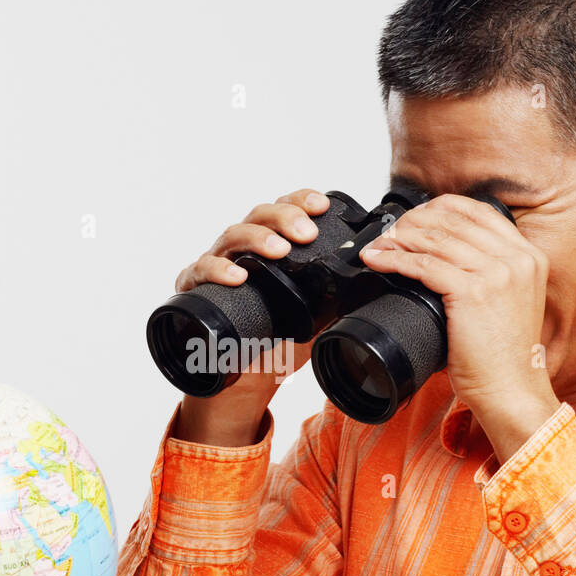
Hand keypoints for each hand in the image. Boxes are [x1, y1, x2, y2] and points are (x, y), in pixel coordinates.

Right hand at [173, 189, 327, 446]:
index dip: (301, 200)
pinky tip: (237, 275)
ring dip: (257, 240)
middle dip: (284, 218)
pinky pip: (200, 272)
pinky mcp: (195, 288)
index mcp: (272, 244)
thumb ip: (341, 295)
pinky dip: (217, 270)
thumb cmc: (279, 335)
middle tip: (306, 232)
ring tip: (279, 250)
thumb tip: (380, 282)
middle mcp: (243, 248)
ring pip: (232, 236)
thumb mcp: (317, 313)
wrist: (244, 375)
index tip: (321, 205)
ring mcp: (218, 264)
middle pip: (259, 216)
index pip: (285, 209)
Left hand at [359, 194, 559, 461]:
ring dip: (398, 237)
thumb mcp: (509, 302)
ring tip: (377, 245)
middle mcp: (516, 258)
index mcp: (528, 256)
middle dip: (413, 221)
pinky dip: (394, 259)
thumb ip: (490, 274)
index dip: (439, 208)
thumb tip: (445, 258)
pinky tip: (377, 260)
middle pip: (453, 220)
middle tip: (389, 232)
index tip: (415, 216)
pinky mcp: (472, 291)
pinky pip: (423, 265)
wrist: (511, 390)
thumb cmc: (503, 357)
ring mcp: (497, 273)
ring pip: (435, 239)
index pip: (478, 211)